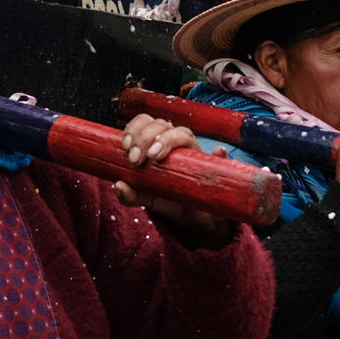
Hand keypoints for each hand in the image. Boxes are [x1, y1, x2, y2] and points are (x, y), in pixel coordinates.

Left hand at [113, 114, 233, 244]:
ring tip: (156, 155)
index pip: (145, 122)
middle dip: (144, 137)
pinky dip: (220, 153)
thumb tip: (118, 185)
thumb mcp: (147, 198)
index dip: (134, 129)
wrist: (193, 216)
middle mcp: (176, 143)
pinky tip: (218, 152)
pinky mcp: (214, 167)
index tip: (125, 147)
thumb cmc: (169, 198)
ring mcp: (194, 152)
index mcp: (157, 143)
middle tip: (137, 159)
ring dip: (167, 139)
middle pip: (160, 124)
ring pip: (182, 132)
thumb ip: (132, 194)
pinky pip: (221, 157)